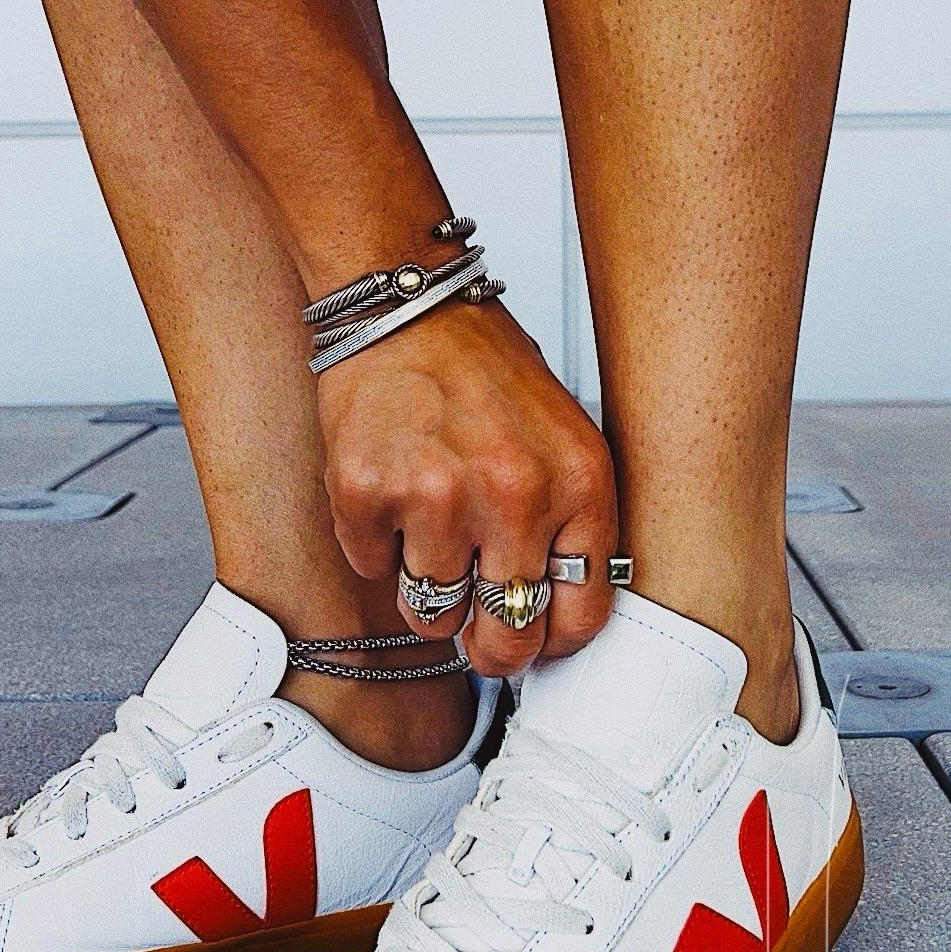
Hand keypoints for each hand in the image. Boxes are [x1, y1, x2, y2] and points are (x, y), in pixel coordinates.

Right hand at [317, 298, 616, 675]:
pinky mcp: (369, 493)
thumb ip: (570, 526)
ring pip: (433, 614)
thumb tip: (557, 616)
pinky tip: (393, 491)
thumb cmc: (484, 370)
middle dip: (490, 644)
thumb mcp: (565, 441)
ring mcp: (438, 497)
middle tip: (476, 627)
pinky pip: (373, 569)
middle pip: (507, 636)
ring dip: (429, 587)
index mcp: (577, 484)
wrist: (408, 308)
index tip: (535, 635)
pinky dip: (378, 544)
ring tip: (431, 528)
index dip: (552, 639)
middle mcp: (514, 495)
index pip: (581, 615)